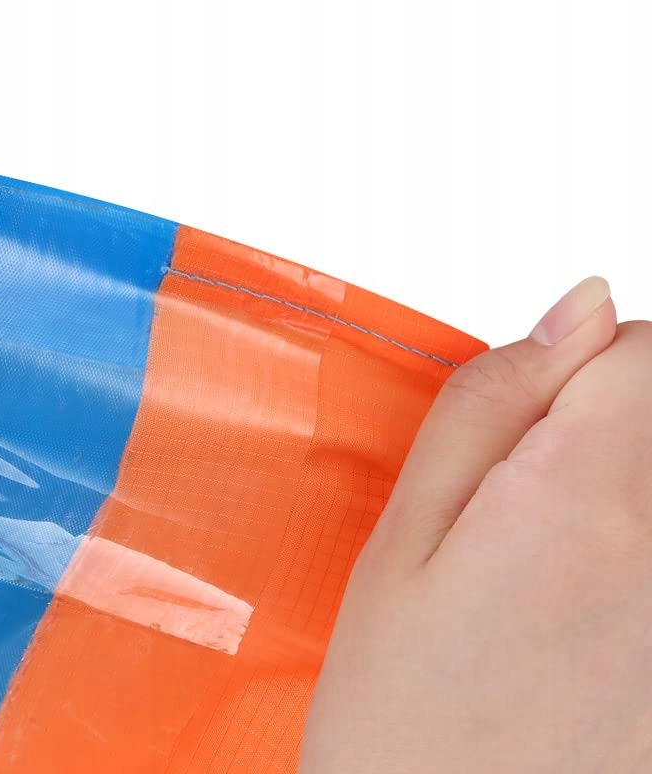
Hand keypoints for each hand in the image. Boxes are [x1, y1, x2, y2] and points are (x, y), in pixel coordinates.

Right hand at [300, 277, 651, 771]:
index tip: (527, 418)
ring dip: (619, 495)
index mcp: (581, 504)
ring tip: (551, 573)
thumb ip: (488, 408)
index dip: (577, 365)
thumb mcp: (402, 542)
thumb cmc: (401, 720)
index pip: (643, 348)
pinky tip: (584, 620)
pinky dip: (630, 560)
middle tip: (525, 504)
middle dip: (602, 428)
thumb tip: (579, 308)